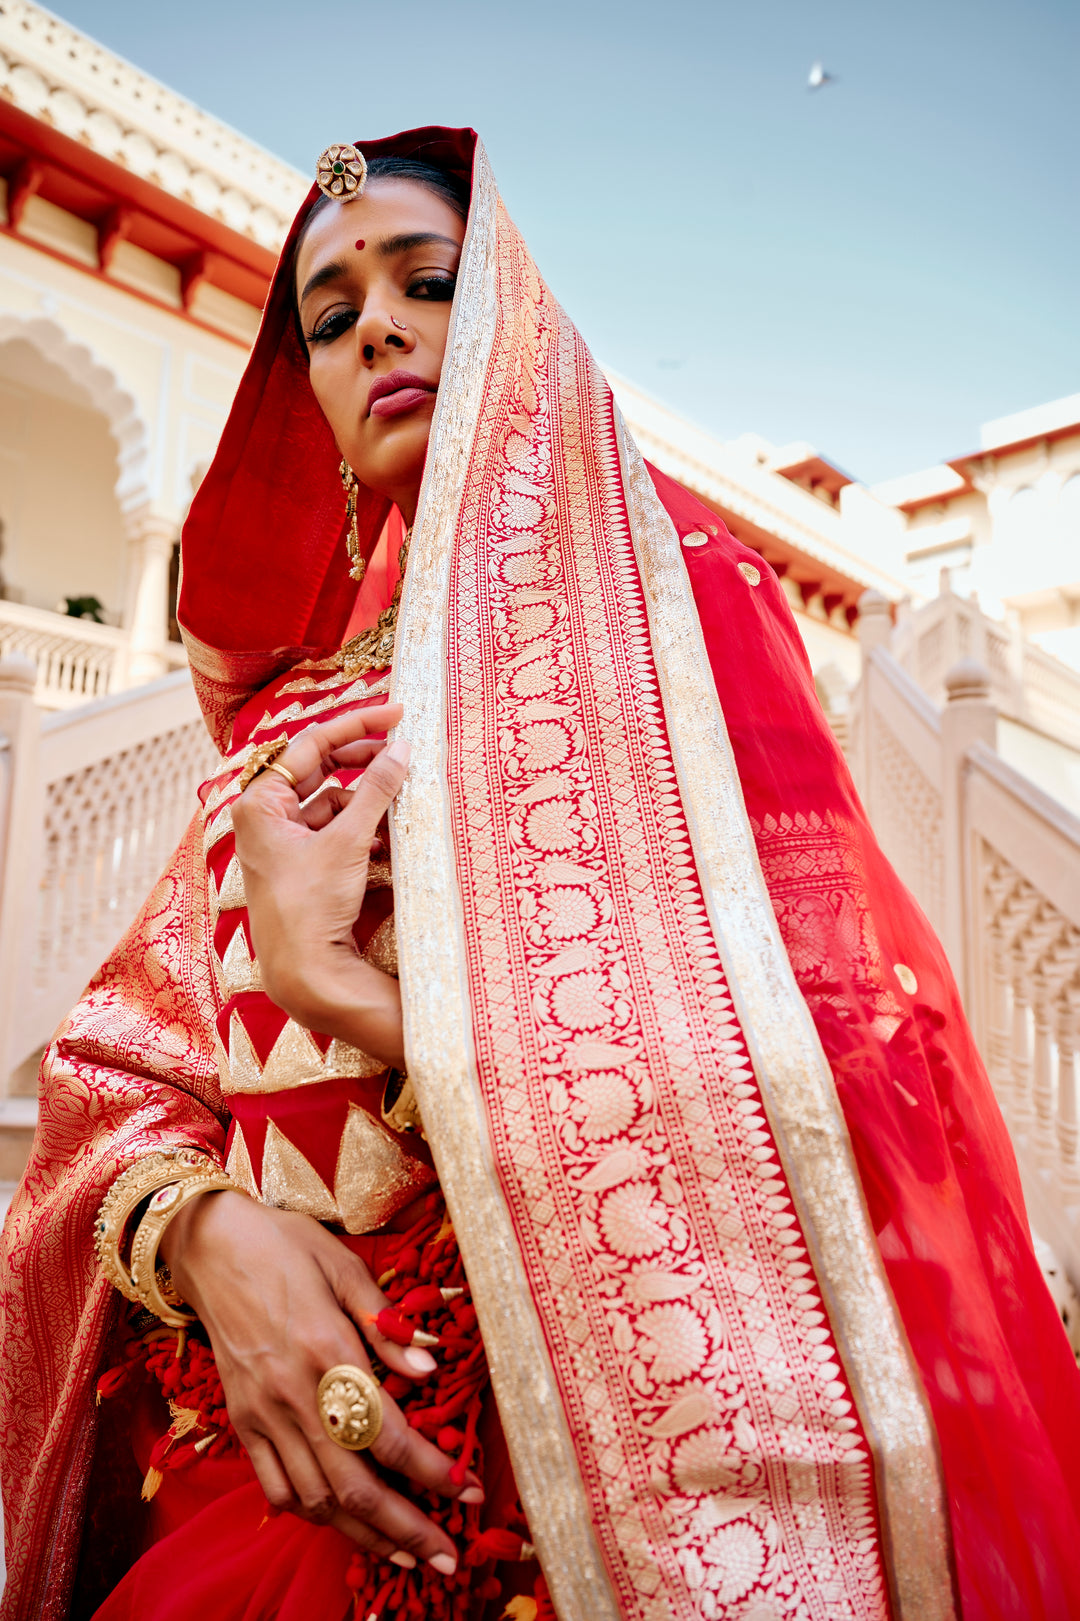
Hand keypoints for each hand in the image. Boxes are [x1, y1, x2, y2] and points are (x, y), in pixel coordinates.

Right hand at [161, 1191, 474, 1569]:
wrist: (209, 1244)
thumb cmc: (285, 1245)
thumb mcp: (345, 1265)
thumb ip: (386, 1322)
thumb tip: (429, 1368)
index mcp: (327, 1348)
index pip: (387, 1433)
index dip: (432, 1472)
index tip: (468, 1491)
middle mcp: (293, 1392)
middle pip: (354, 1485)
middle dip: (406, 1529)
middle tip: (447, 1556)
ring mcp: (262, 1413)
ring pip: (315, 1499)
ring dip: (363, 1535)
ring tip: (405, 1552)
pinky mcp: (240, 1421)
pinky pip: (275, 1488)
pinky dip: (311, 1514)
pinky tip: (342, 1519)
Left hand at [231, 705, 407, 1066]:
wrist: (305, 973)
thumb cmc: (311, 905)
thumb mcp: (347, 840)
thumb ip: (376, 789)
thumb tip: (402, 749)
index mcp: (259, 803)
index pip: (311, 744)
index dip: (356, 725)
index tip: (395, 715)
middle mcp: (265, 818)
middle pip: (320, 770)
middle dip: (363, 760)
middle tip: (403, 748)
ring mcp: (283, 843)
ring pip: (332, 802)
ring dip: (367, 800)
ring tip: (402, 799)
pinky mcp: (303, 867)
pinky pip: (336, 832)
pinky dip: (363, 829)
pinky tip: (388, 837)